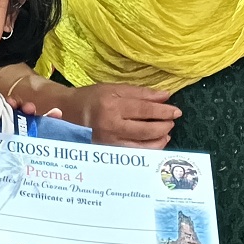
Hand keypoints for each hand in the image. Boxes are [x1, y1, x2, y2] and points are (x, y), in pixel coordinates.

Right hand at [63, 84, 181, 148]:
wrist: (66, 113)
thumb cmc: (91, 98)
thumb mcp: (114, 89)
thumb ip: (140, 93)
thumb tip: (165, 96)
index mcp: (112, 106)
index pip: (145, 110)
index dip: (163, 111)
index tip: (176, 111)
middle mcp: (111, 125)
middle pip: (146, 129)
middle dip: (164, 125)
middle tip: (172, 121)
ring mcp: (109, 141)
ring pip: (142, 146)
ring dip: (159, 140)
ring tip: (166, 133)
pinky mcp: (108, 151)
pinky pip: (134, 154)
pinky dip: (148, 149)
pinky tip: (155, 143)